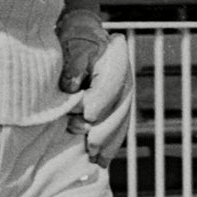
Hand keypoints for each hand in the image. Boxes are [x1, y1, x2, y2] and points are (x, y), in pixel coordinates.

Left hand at [56, 9, 133, 165]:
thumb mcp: (73, 44)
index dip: (100, 101)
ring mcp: (126, 94)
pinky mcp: (120, 107)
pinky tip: (102, 160)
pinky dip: (112, 145)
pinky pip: (120, 128)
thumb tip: (71, 87)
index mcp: (116, 59)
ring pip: (122, 122)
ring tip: (95, 157)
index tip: (86, 114)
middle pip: (120, 109)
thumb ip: (74, 63)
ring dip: (109, 141)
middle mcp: (126, 78)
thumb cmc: (75, 40)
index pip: (112, 84)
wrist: (83, 36)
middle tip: (88, 142)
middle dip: (104, 128)